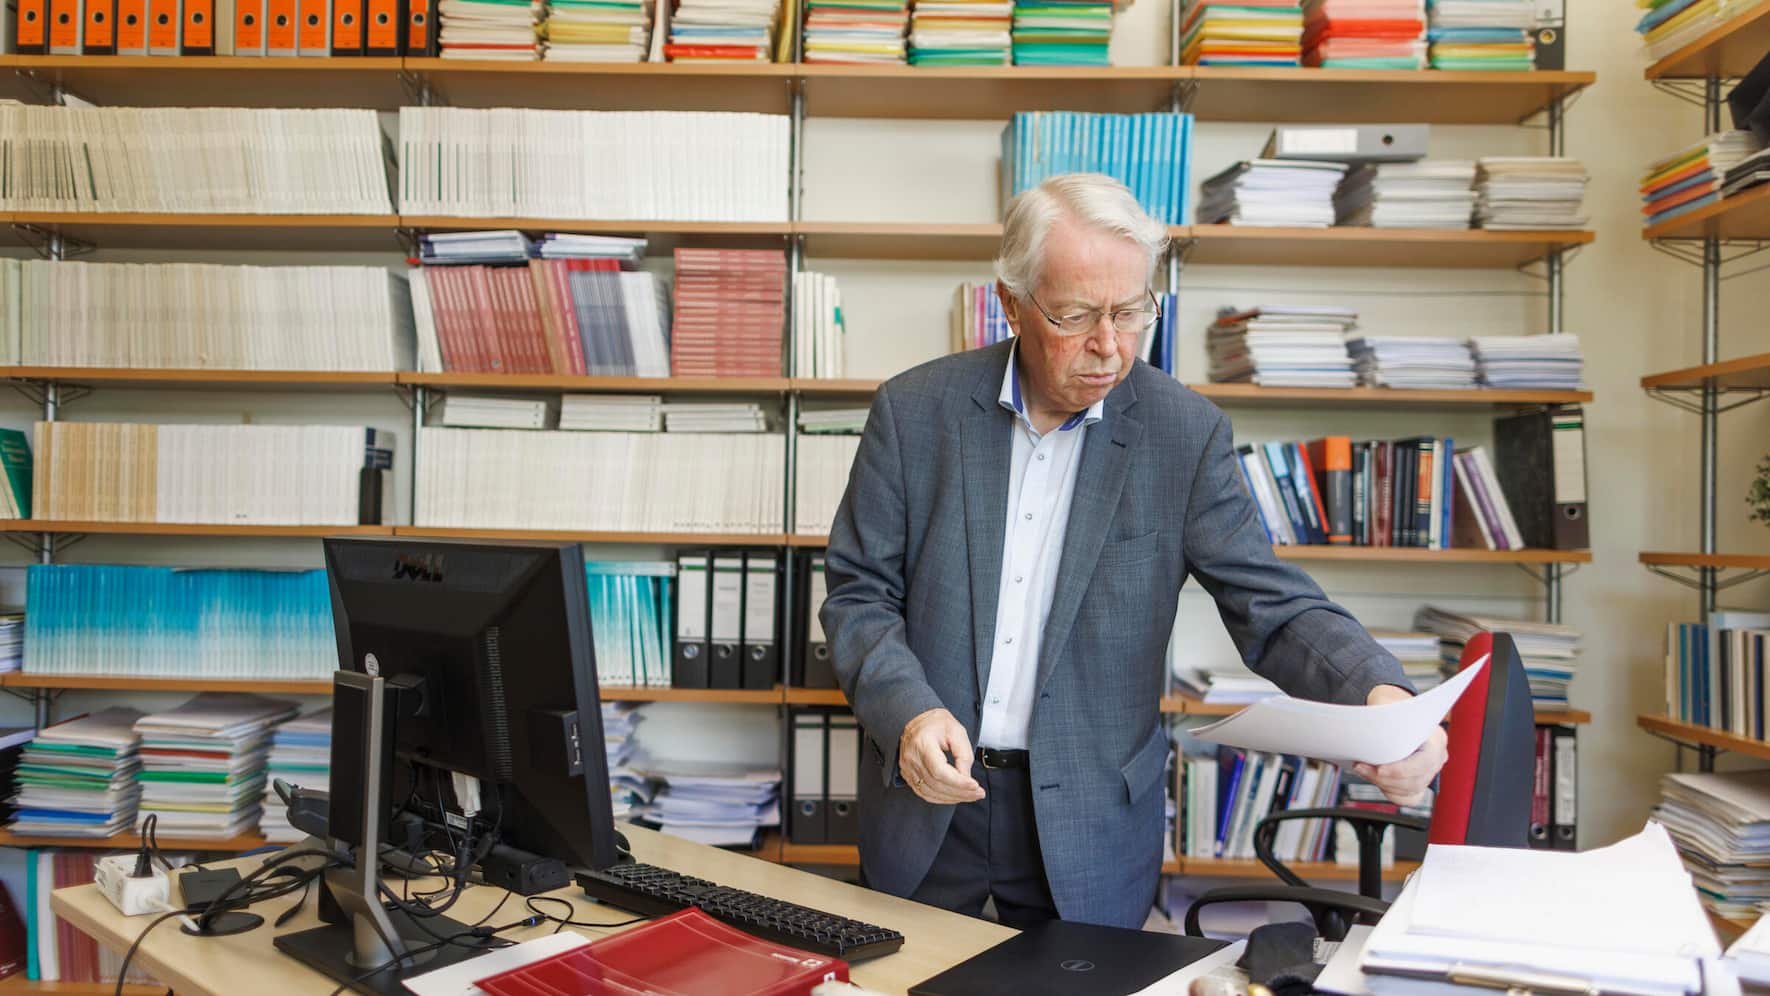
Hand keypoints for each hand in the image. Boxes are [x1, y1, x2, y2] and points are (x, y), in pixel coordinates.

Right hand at [898, 708, 985, 804]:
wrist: (917, 720)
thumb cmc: (936, 723)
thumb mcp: (956, 731)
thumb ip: (963, 755)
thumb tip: (966, 778)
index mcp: (922, 743)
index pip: (939, 770)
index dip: (958, 782)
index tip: (975, 785)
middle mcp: (911, 758)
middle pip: (936, 784)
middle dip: (960, 792)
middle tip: (978, 793)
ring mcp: (907, 768)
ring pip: (930, 792)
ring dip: (952, 798)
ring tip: (970, 795)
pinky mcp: (908, 775)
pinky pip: (924, 793)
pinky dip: (941, 798)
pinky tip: (955, 796)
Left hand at [1353, 684, 1447, 806]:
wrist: (1394, 713)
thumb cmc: (1393, 707)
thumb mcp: (1386, 701)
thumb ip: (1382, 710)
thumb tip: (1369, 724)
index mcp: (1436, 738)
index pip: (1425, 762)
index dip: (1402, 769)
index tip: (1380, 769)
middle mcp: (1437, 758)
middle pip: (1415, 780)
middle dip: (1385, 777)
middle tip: (1361, 767)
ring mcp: (1429, 772)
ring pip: (1409, 790)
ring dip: (1383, 784)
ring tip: (1362, 769)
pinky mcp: (1419, 782)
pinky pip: (1407, 797)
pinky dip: (1389, 791)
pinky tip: (1373, 778)